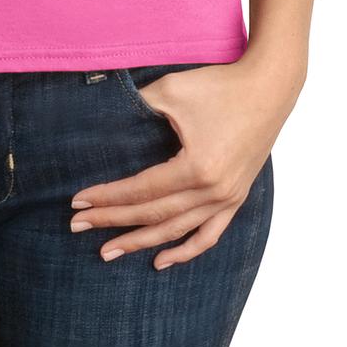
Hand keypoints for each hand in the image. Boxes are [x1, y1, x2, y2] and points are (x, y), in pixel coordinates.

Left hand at [69, 52, 302, 267]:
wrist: (269, 86)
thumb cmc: (219, 85)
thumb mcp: (171, 91)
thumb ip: (136, 107)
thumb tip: (102, 119)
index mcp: (196, 167)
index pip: (140, 191)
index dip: (107, 197)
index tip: (77, 201)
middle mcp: (213, 190)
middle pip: (153, 215)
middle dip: (112, 221)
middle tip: (77, 227)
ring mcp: (228, 198)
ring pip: (177, 231)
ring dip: (141, 243)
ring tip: (108, 251)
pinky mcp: (236, 197)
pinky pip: (209, 235)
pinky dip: (185, 251)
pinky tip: (161, 261)